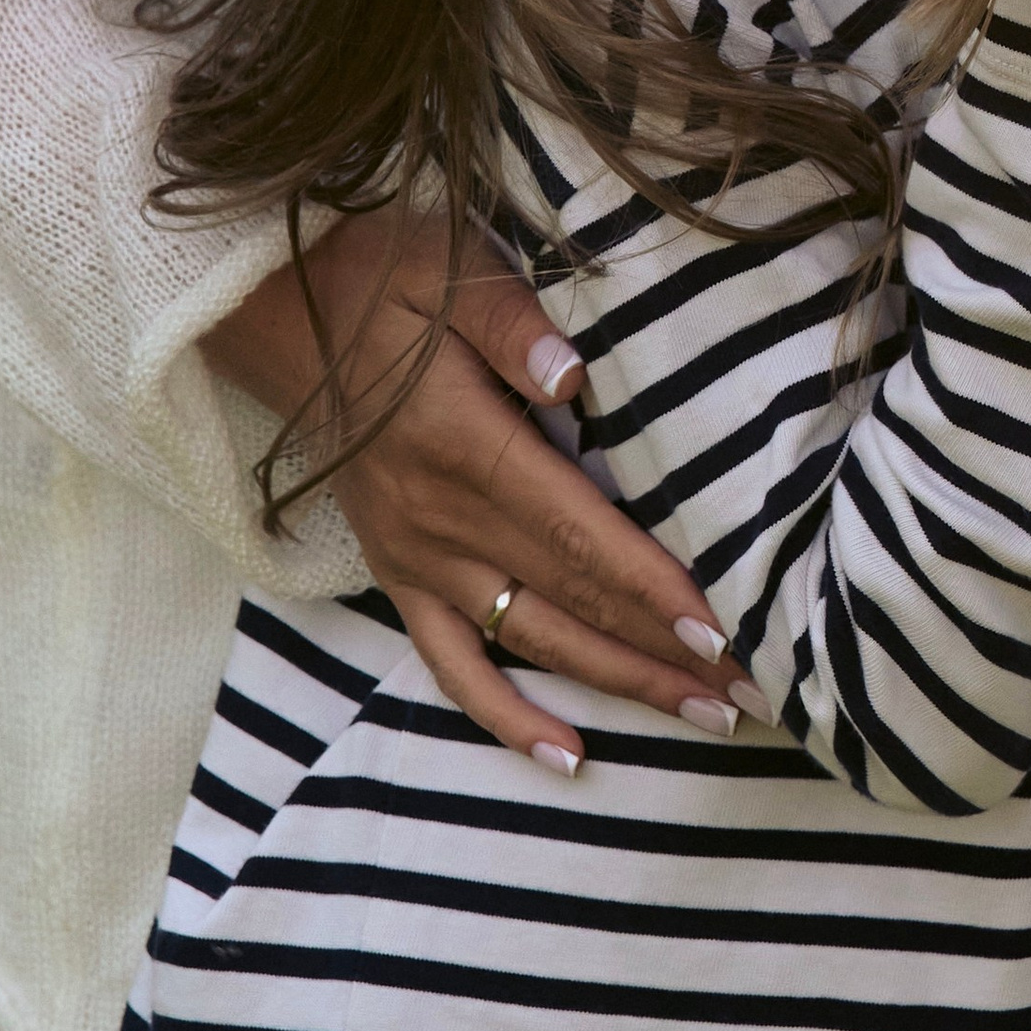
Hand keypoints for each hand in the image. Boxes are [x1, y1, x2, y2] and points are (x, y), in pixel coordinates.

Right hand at [201, 209, 763, 771]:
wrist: (283, 315)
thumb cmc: (388, 283)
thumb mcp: (453, 273)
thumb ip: (515, 327)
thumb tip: (575, 372)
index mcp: (469, 447)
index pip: (580, 534)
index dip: (651, 588)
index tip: (721, 632)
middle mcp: (445, 520)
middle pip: (573, 598)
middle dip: (663, 649)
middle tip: (748, 690)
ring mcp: (419, 558)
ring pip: (532, 640)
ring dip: (616, 683)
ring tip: (700, 715)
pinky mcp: (398, 574)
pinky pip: (452, 663)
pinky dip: (506, 716)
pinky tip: (568, 757)